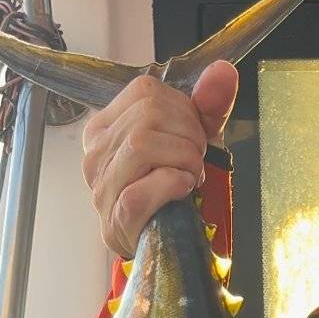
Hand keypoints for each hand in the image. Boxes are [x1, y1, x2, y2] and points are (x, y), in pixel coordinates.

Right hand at [81, 60, 238, 257]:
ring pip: (142, 144)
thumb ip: (207, 107)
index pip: (145, 91)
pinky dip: (172, 185)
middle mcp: (96, 152)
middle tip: (196, 162)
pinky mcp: (115, 217)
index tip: (194, 138)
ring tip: (190, 177)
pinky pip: (142, 189)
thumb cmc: (172, 193)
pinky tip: (183, 191)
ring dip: (183, 160)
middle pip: (147, 115)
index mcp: (107, 127)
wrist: (162, 246)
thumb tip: (223, 71)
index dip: (183, 110)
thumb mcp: (192, 142)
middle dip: (188, 137)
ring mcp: (101, 186)